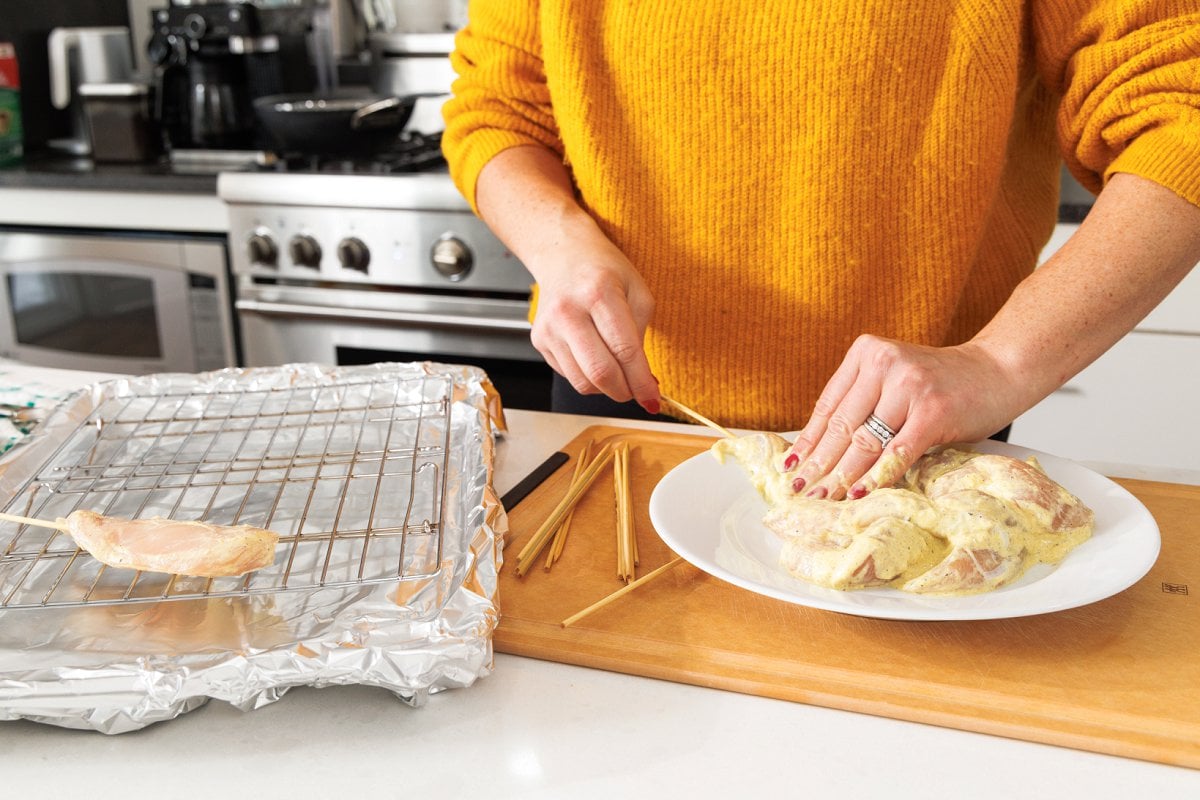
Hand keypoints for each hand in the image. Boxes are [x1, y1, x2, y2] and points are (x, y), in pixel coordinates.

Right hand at [526, 224, 660, 412]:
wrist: (562, 255)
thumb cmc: (604, 270)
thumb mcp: (638, 290)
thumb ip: (642, 334)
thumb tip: (644, 380)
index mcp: (598, 293)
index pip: (625, 351)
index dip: (642, 382)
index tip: (653, 399)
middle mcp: (568, 312)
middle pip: (600, 373)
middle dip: (625, 392)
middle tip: (638, 392)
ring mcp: (549, 328)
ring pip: (583, 382)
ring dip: (607, 388)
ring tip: (619, 373)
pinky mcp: (539, 341)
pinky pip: (570, 376)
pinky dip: (589, 377)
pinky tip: (596, 357)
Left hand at [783, 334, 1018, 498]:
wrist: (998, 370)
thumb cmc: (941, 384)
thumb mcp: (894, 379)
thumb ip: (864, 402)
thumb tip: (820, 450)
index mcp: (866, 353)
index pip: (828, 405)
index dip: (808, 440)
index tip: (790, 466)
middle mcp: (884, 364)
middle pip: (843, 425)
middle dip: (819, 463)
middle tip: (800, 490)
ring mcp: (909, 386)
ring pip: (865, 441)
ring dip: (841, 475)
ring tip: (823, 497)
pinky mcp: (933, 411)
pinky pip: (897, 452)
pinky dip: (877, 476)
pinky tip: (859, 493)